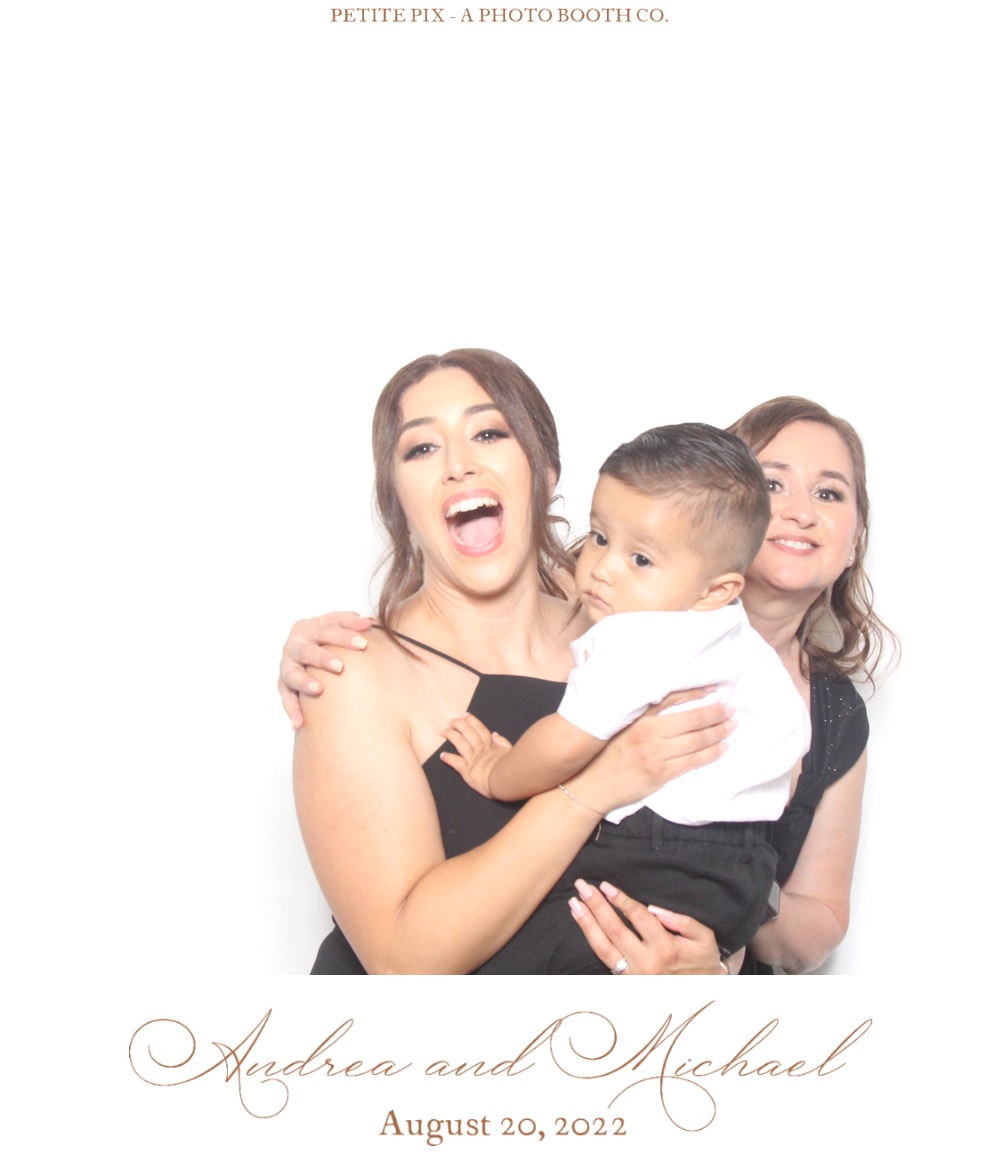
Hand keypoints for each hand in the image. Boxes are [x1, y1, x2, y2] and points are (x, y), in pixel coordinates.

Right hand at [278, 612, 372, 727]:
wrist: (305, 649)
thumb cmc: (325, 636)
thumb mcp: (336, 624)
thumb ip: (351, 622)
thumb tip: (369, 621)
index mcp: (307, 628)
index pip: (326, 630)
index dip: (344, 636)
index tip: (363, 644)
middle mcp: (294, 646)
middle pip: (307, 651)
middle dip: (323, 658)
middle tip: (340, 666)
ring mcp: (287, 666)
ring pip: (292, 675)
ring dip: (304, 682)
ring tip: (318, 690)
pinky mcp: (284, 685)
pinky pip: (286, 698)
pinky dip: (291, 710)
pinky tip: (298, 723)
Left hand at [440, 714, 511, 797]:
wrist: (505, 780)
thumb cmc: (511, 768)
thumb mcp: (509, 752)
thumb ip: (502, 742)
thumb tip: (495, 734)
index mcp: (490, 745)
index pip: (480, 729)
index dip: (472, 721)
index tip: (465, 715)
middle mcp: (480, 749)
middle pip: (468, 733)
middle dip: (459, 725)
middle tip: (451, 720)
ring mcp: (473, 759)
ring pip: (460, 743)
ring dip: (452, 736)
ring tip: (444, 730)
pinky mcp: (467, 771)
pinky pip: (455, 762)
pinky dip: (448, 758)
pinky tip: (442, 755)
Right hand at [566, 690, 733, 816]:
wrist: (590, 784)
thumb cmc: (604, 755)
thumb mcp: (617, 727)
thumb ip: (640, 715)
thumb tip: (669, 705)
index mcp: (637, 717)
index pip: (672, 698)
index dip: (696, 692)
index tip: (714, 689)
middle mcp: (648, 732)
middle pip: (690, 719)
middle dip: (714, 714)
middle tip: (730, 710)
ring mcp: (655, 753)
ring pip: (696, 741)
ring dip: (717, 733)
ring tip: (731, 727)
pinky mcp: (661, 773)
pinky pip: (692, 762)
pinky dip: (710, 754)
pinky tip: (721, 749)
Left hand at [569, 880, 723, 974]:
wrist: (701, 994)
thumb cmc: (702, 961)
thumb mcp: (704, 938)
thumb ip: (682, 920)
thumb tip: (655, 908)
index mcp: (666, 948)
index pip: (638, 917)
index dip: (620, 900)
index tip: (606, 886)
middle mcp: (647, 962)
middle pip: (615, 930)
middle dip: (596, 906)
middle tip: (583, 886)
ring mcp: (634, 975)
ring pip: (603, 947)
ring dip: (587, 924)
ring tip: (574, 904)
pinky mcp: (627, 981)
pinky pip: (604, 960)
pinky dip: (591, 940)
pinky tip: (583, 924)